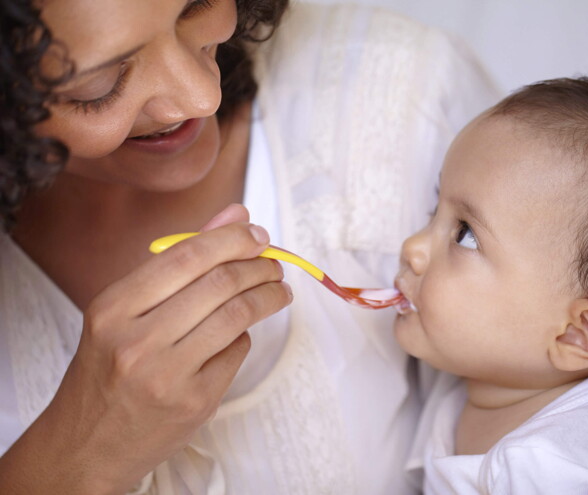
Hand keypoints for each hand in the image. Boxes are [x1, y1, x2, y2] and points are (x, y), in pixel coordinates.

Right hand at [0, 204, 291, 493]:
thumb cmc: (107, 368)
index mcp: (113, 308)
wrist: (86, 444)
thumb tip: (236, 216)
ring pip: (237, 315)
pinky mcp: (194, 402)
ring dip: (267, 296)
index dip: (232, 238)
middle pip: (220, 283)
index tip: (258, 235)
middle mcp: (136, 340)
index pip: (187, 255)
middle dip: (259, 267)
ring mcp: (166, 375)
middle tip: (274, 265)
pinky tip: (243, 331)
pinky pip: (236, 351)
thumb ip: (179, 260)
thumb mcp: (125, 311)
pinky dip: (246, 334)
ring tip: (278, 290)